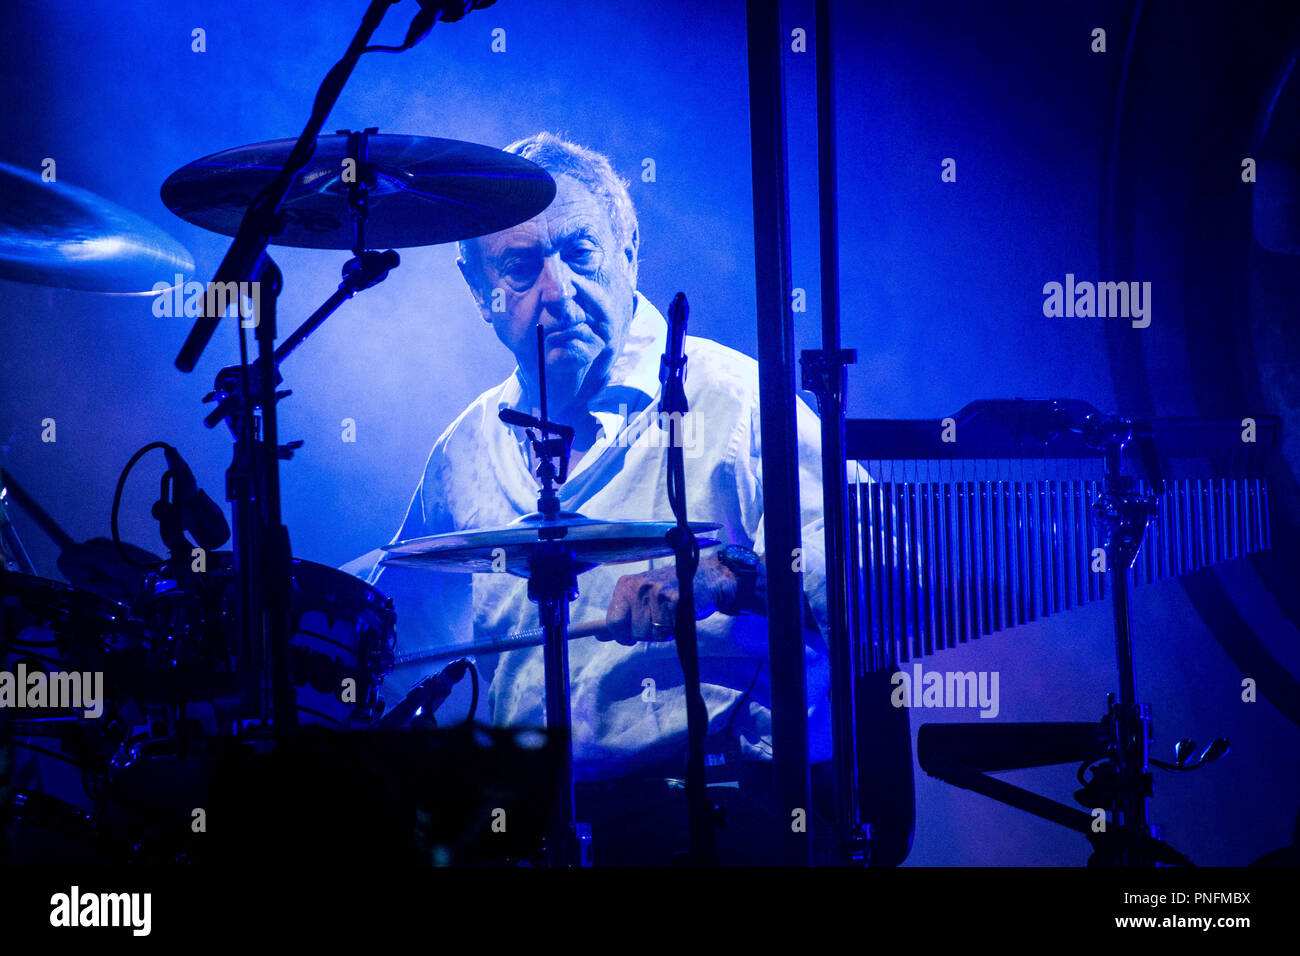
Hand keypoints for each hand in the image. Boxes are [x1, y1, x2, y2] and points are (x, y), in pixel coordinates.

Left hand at [603, 556, 738, 646]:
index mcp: (626, 585)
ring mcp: (658, 593)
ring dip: (664, 632)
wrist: (702, 577)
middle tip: (658, 618)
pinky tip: (679, 616)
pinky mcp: (677, 601)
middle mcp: (640, 587)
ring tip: (670, 615)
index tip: (629, 636)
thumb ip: (620, 616)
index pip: (613, 622)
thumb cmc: (667, 592)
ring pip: (654, 634)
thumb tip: (598, 636)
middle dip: (648, 633)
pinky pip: (670, 631)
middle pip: (636, 632)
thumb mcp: (639, 597)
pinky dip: (676, 629)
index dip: (622, 635)